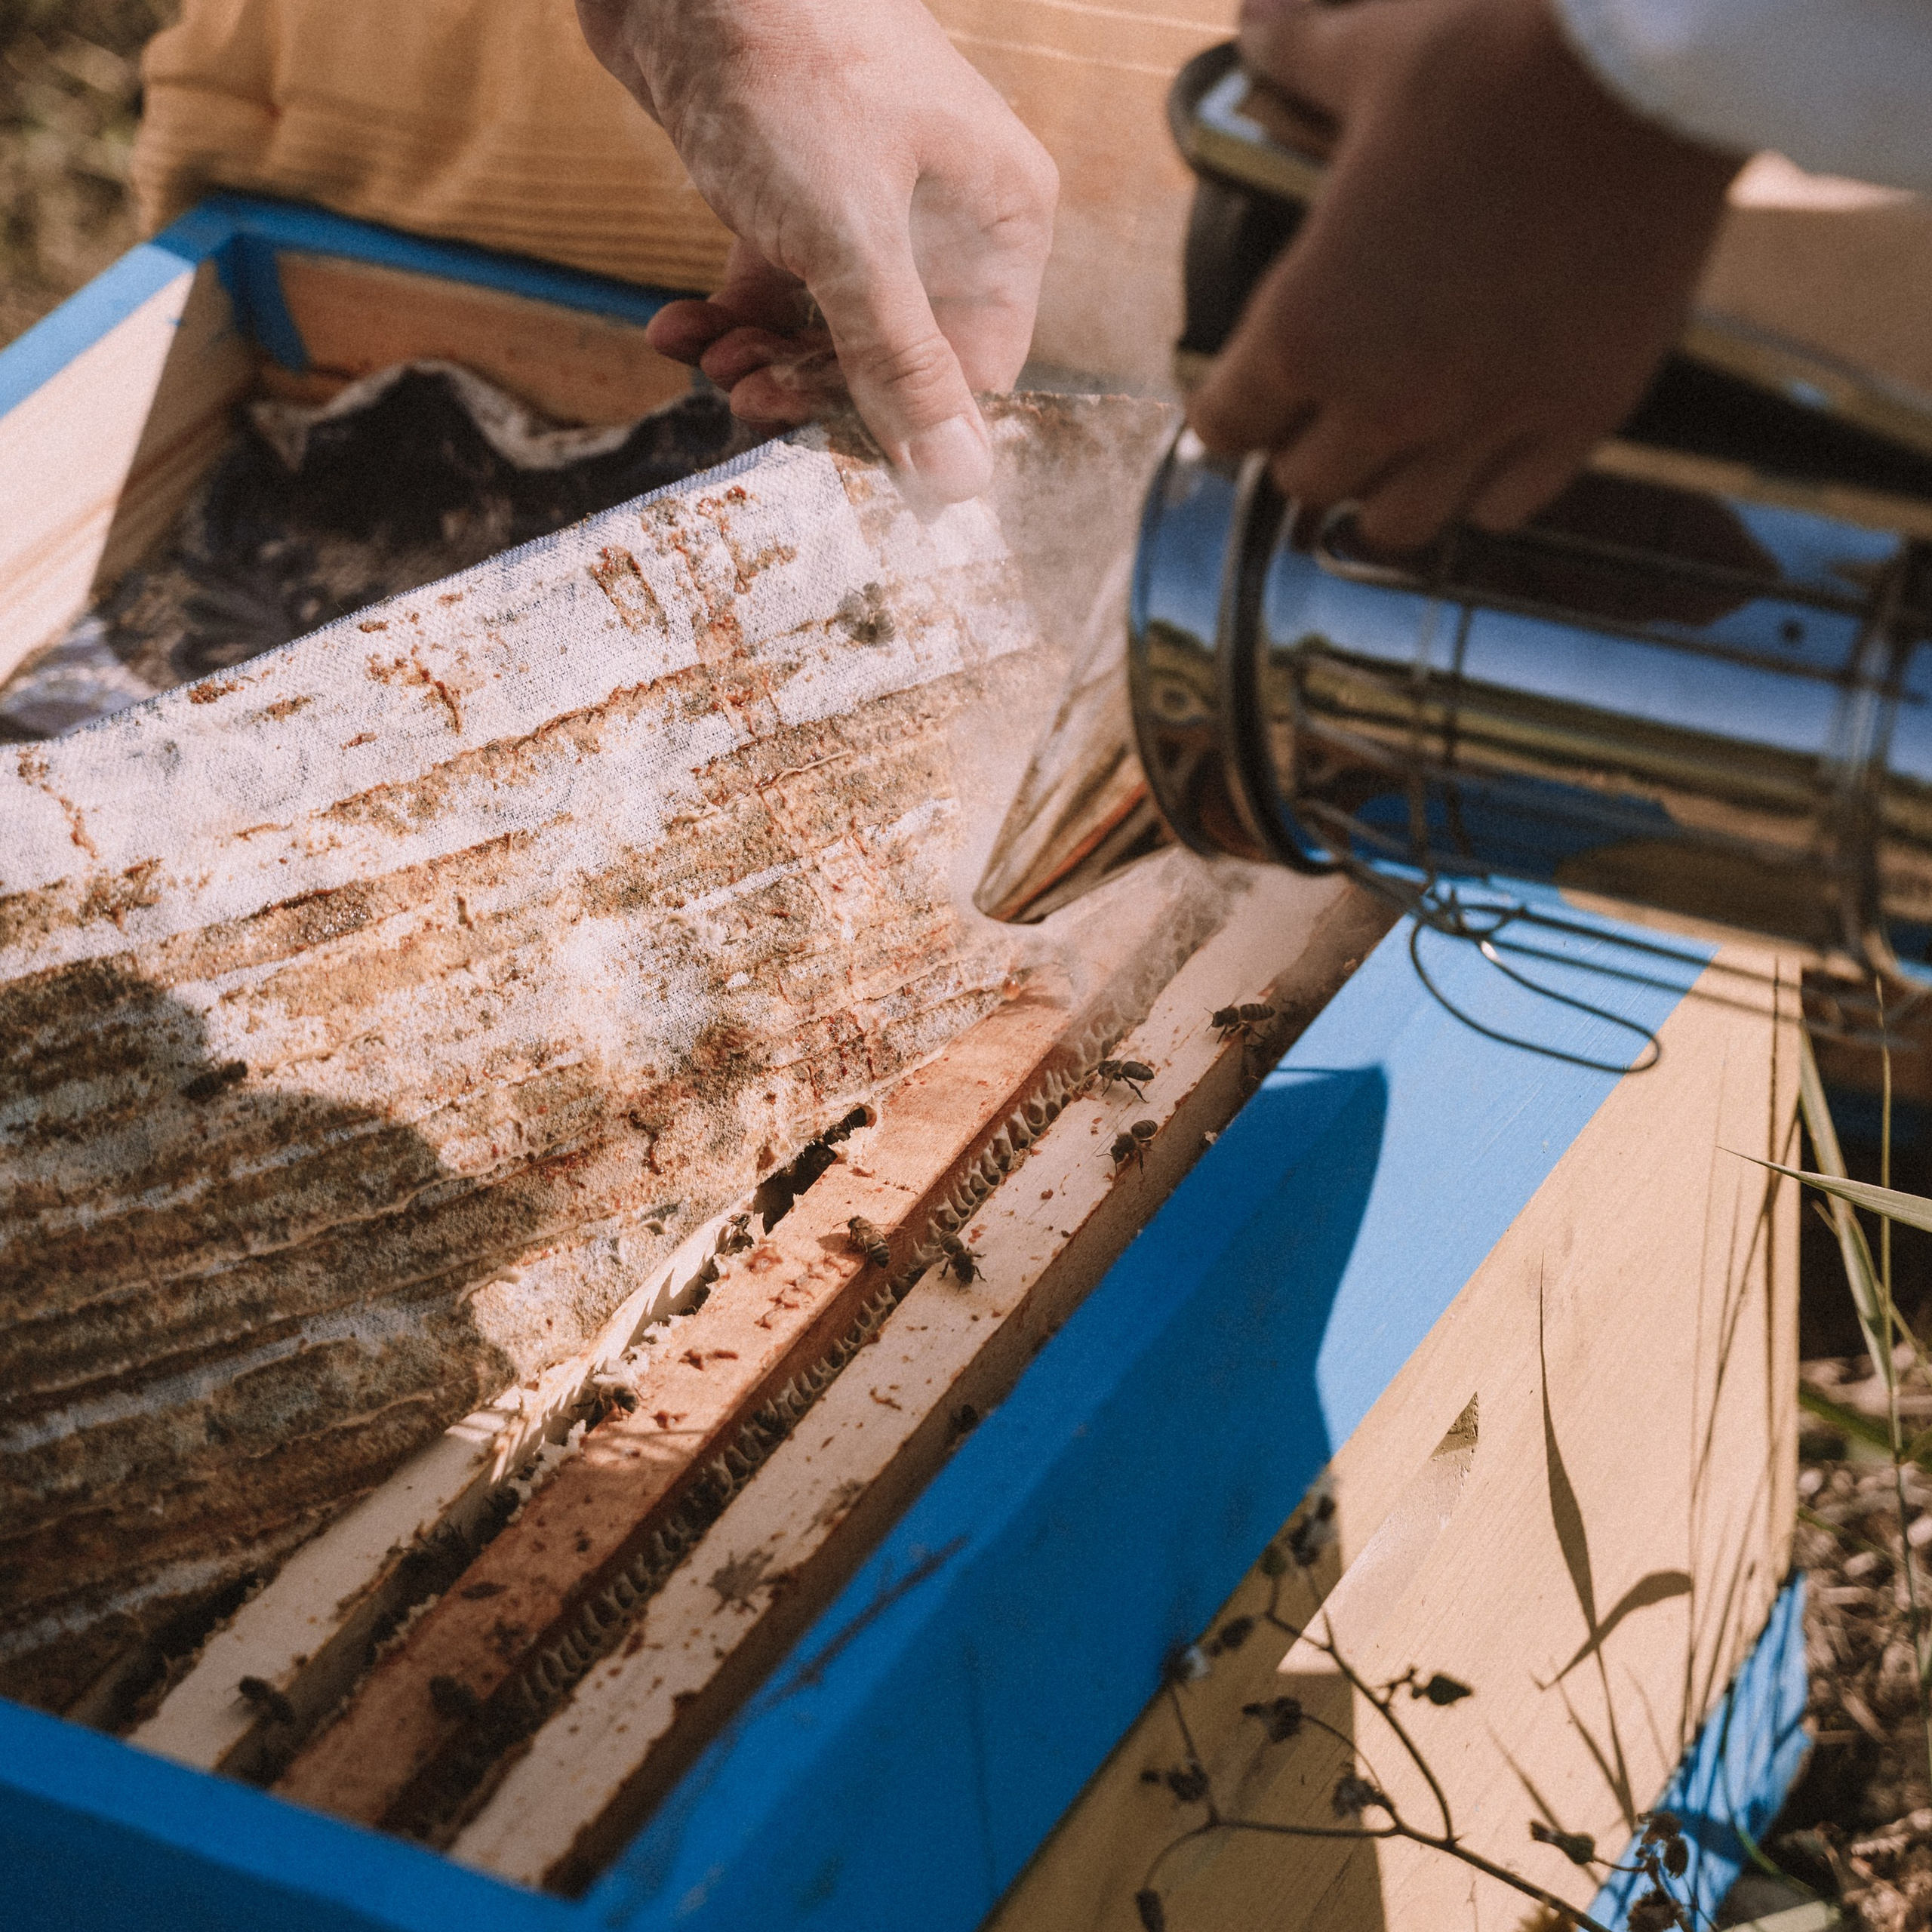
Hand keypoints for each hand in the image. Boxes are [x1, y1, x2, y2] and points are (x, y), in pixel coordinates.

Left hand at [578, 0, 1057, 507]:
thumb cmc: (787, 64)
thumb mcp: (851, 239)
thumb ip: (902, 363)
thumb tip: (961, 482)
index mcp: (1001, 220)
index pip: (976, 370)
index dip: (907, 424)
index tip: (837, 458)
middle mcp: (948, 215)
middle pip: (898, 358)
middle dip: (818, 390)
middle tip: (750, 399)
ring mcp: (868, 204)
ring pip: (829, 331)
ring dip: (763, 363)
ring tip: (711, 361)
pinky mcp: (792, 191)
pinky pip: (774, 288)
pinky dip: (725, 317)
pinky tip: (676, 329)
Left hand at [1189, 0, 1743, 547]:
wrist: (1652, 72)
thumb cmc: (1496, 58)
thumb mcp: (1374, 52)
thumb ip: (1301, 59)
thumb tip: (1255, 27)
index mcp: (1307, 327)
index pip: (1227, 423)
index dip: (1226, 413)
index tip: (1236, 405)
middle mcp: (1385, 400)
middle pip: (1305, 483)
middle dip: (1305, 449)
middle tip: (1321, 417)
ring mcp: (1483, 423)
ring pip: (1397, 523)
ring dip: (1383, 493)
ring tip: (1394, 454)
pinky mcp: (1577, 421)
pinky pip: (1503, 509)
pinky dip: (1482, 493)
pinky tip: (1483, 453)